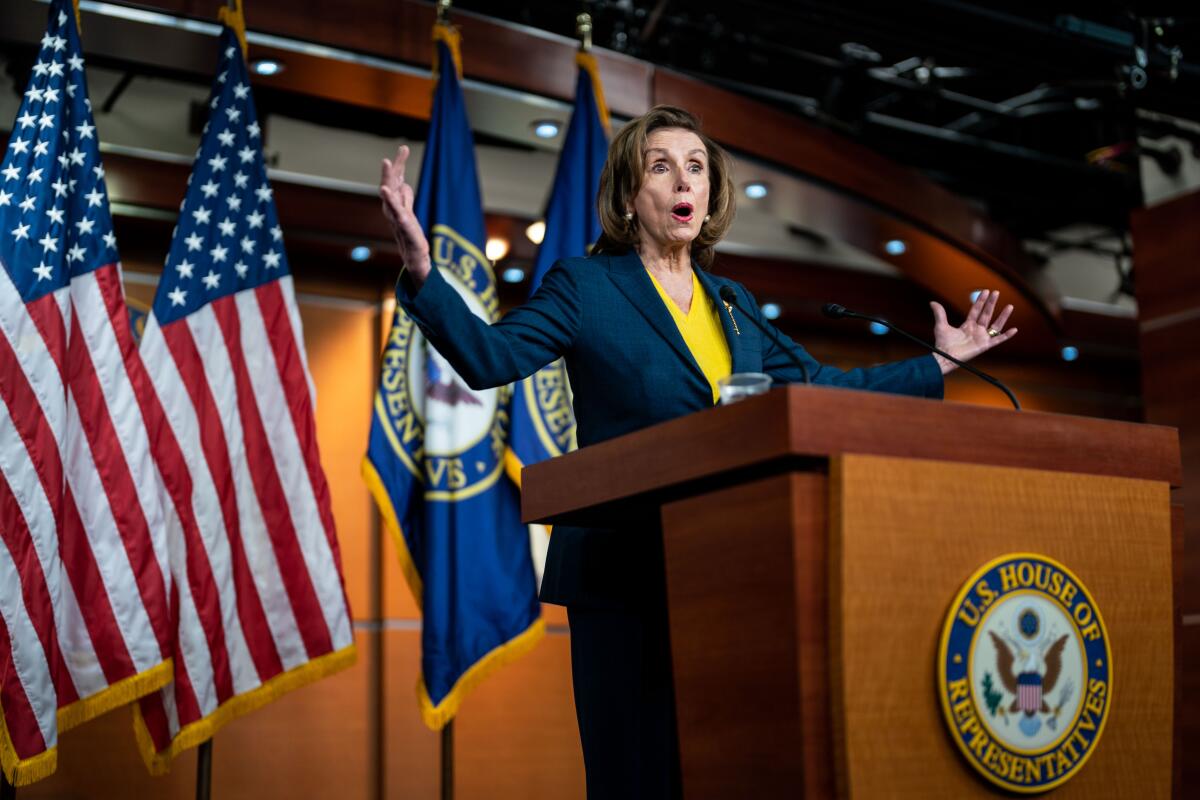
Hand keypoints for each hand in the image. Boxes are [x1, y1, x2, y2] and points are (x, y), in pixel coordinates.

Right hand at [379, 144, 431, 285]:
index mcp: (396, 202)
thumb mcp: (409, 211)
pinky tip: (385, 190)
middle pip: (391, 183)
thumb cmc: (410, 234)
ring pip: (391, 194)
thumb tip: (402, 183)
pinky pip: (397, 210)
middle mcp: (393, 207)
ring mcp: (396, 216)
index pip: (397, 180)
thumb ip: (406, 197)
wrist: (414, 256)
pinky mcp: (404, 225)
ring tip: (386, 162)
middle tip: (389, 153)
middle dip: (390, 168)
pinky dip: (390, 199)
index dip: (399, 164)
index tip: (404, 147)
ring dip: (387, 178)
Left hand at [929, 290, 1016, 374]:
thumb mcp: (940, 326)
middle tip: (997, 292)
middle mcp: (976, 330)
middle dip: (992, 303)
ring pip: (995, 325)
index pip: (976, 310)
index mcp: (967, 325)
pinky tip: (1014, 329)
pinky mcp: (984, 346)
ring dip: (1003, 316)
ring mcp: (981, 338)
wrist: (944, 357)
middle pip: (986, 314)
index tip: (986, 291)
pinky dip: (1006, 336)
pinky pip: (998, 340)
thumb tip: (932, 302)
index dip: (981, 301)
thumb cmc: (942, 344)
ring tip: (1010, 306)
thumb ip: (940, 313)